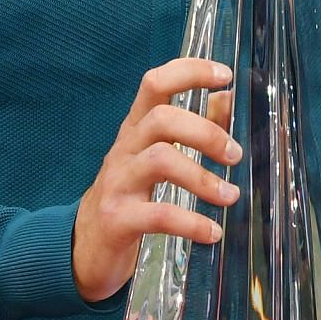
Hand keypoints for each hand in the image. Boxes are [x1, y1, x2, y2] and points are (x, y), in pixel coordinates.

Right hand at [72, 58, 239, 303]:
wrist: (85, 247)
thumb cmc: (131, 193)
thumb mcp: (156, 155)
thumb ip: (194, 127)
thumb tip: (229, 98)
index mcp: (136, 128)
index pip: (155, 83)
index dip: (190, 72)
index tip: (225, 75)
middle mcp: (125, 148)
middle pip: (162, 119)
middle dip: (206, 132)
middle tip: (235, 155)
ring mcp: (118, 183)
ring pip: (160, 160)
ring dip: (203, 178)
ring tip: (231, 196)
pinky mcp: (117, 219)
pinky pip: (159, 215)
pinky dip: (192, 223)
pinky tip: (212, 232)